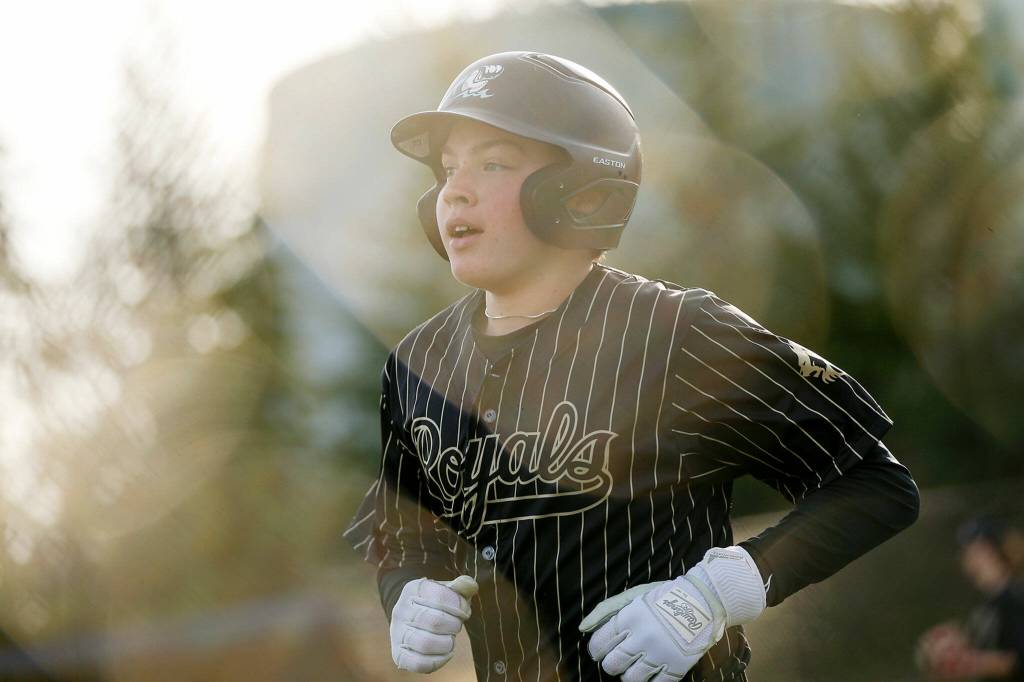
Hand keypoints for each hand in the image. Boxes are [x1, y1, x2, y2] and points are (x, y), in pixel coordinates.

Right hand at [390, 575, 478, 672]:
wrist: (412, 619)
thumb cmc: (436, 604)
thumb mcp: (448, 590)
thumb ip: (461, 587)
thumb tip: (470, 585)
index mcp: (413, 589)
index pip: (440, 596)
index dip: (459, 605)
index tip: (464, 610)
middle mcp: (401, 610)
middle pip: (435, 621)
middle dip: (454, 625)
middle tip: (456, 625)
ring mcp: (397, 633)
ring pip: (426, 644)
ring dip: (447, 643)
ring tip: (450, 639)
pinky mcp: (399, 655)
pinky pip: (420, 663)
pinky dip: (439, 660)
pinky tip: (445, 653)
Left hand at [580, 546, 764, 680]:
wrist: (703, 601)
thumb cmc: (663, 597)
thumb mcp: (633, 596)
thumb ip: (606, 610)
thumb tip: (582, 628)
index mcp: (630, 618)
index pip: (600, 643)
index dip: (596, 649)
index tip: (600, 650)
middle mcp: (642, 638)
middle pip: (612, 664)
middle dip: (610, 663)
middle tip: (617, 658)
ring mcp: (660, 655)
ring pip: (631, 679)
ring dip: (628, 674)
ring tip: (633, 666)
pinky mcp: (676, 667)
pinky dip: (649, 681)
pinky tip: (650, 672)